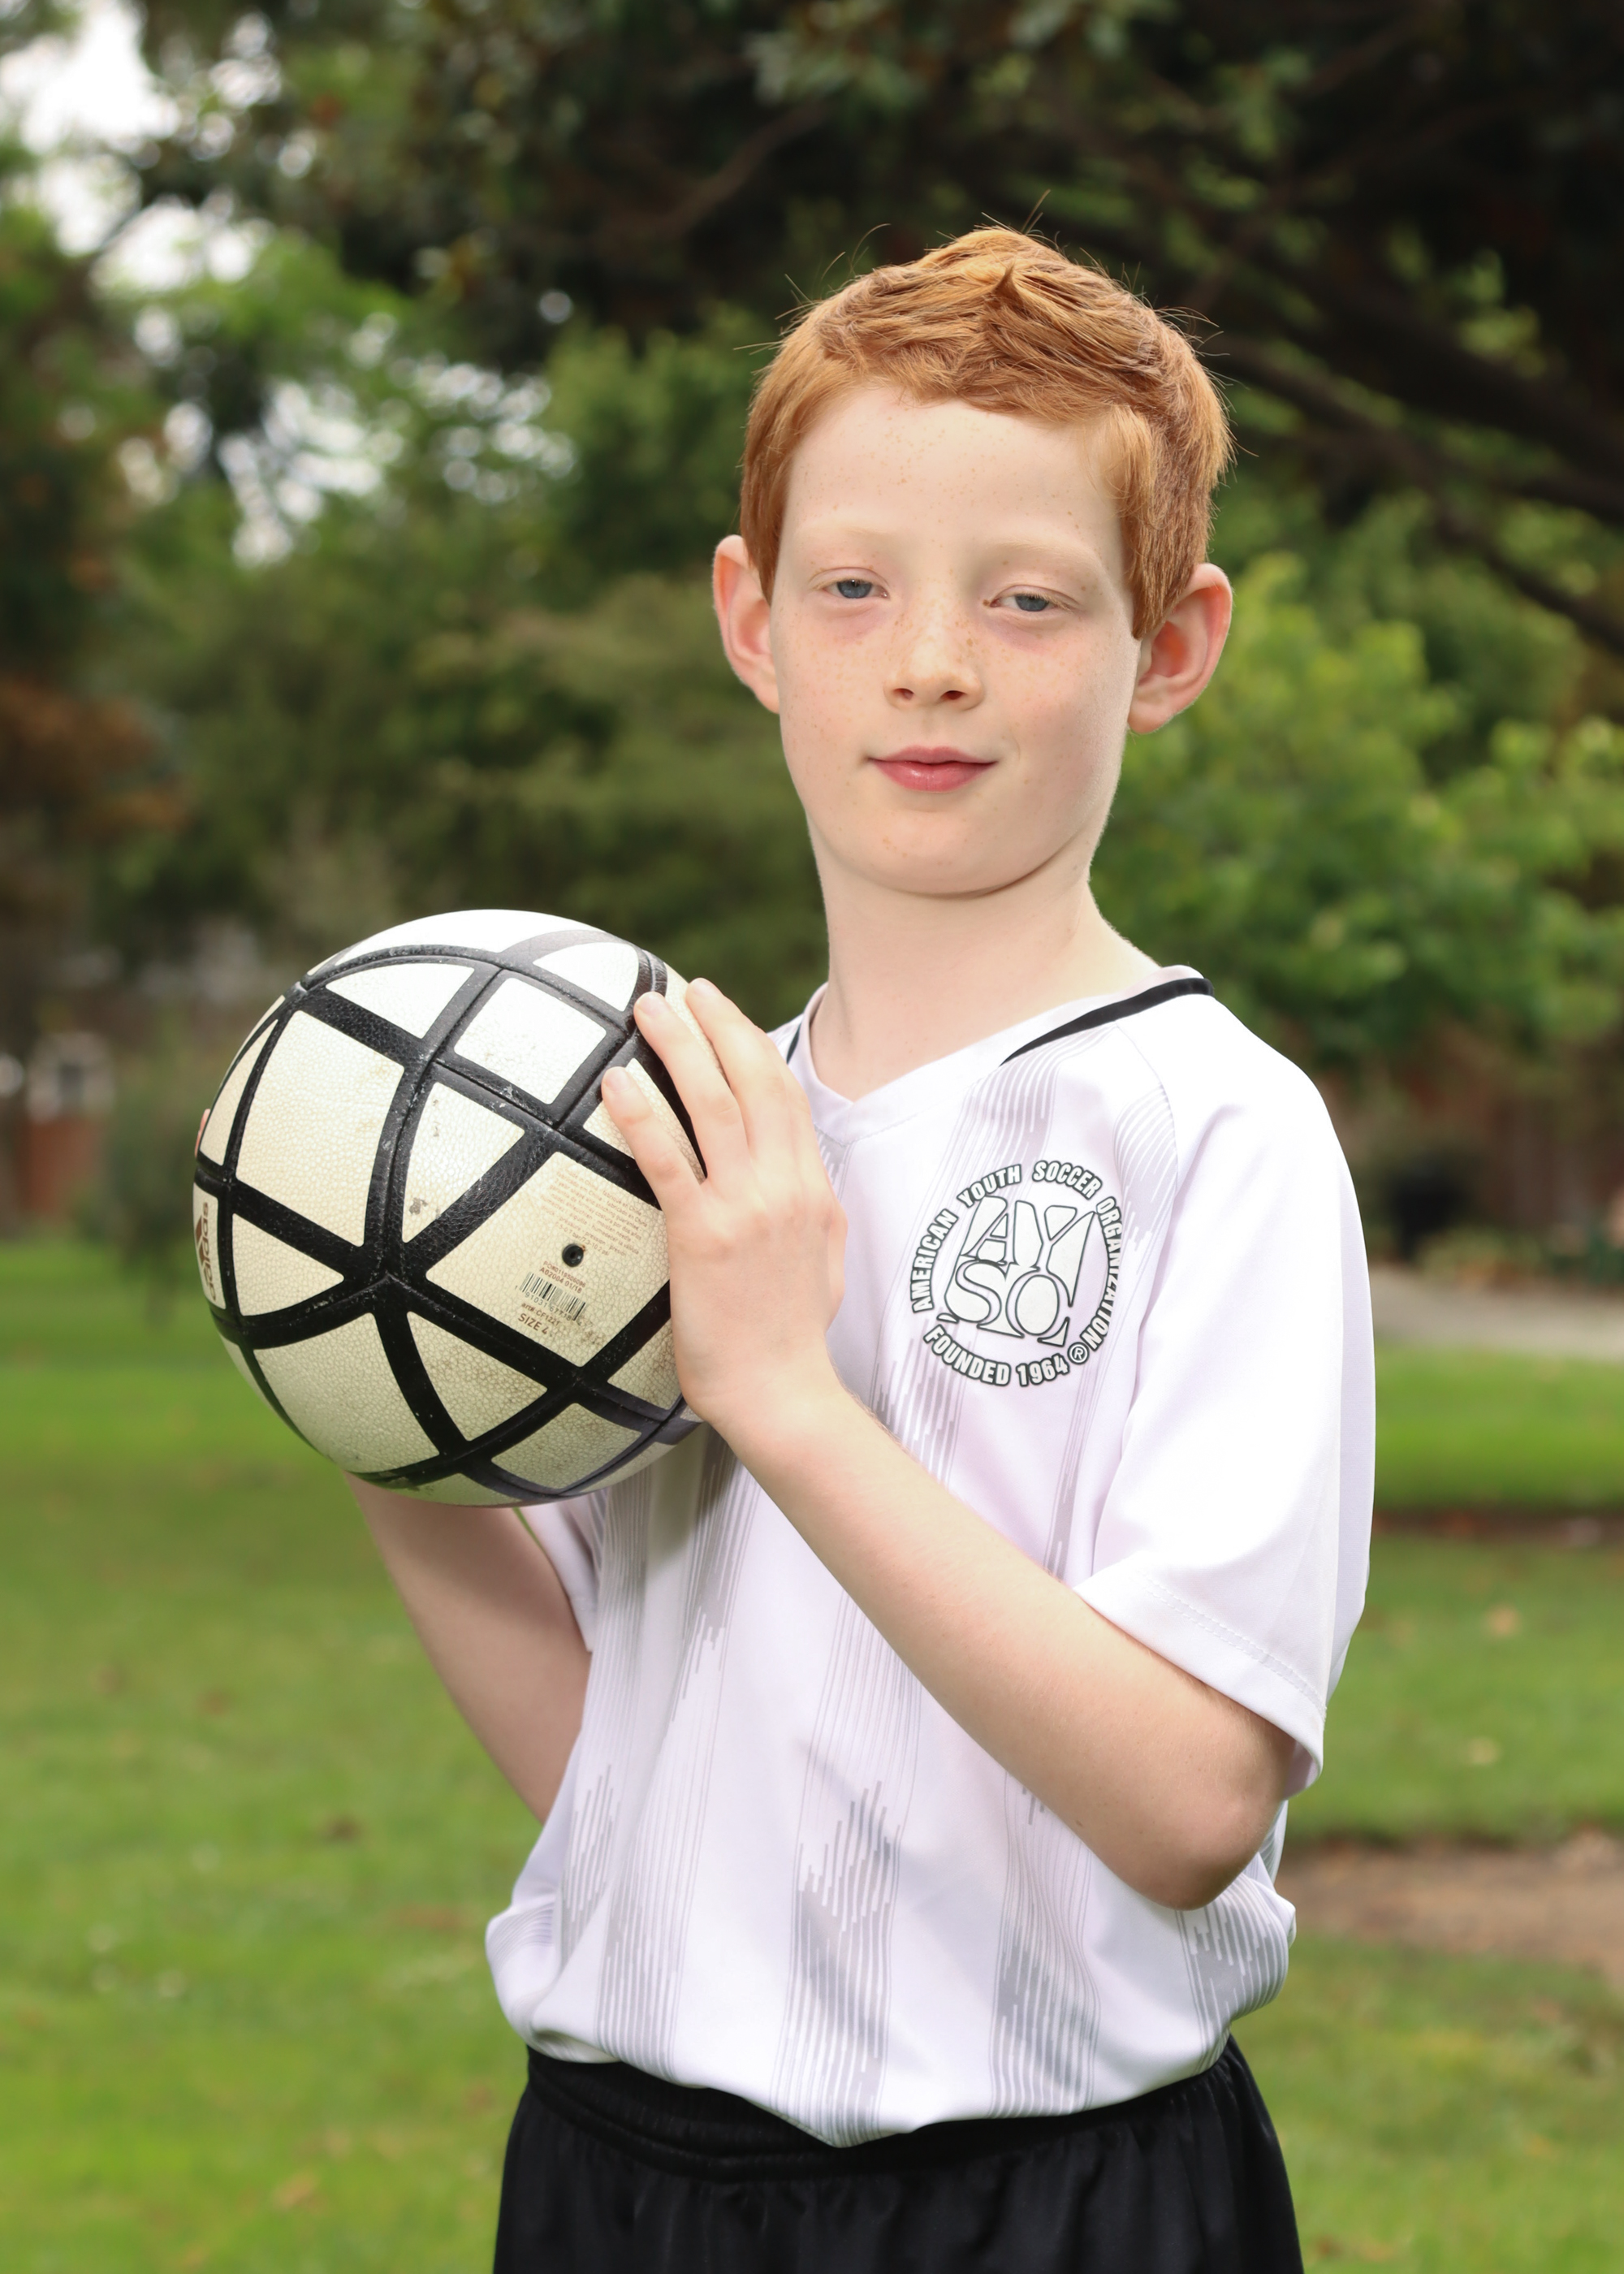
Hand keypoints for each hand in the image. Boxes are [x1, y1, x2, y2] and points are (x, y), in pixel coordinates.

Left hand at [599, 981, 846, 1445]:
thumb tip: (785, 1185)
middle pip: (755, 1081)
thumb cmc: (790, 1341)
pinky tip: (615, 1081)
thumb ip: (805, 1215)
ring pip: (716, 1105)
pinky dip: (643, 1114)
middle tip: (683, 989)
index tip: (722, 1010)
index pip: (786, 1096)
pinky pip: (669, 1162)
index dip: (753, 1043)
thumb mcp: (820, 1265)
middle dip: (719, 1024)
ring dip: (681, 1046)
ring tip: (647, 1008)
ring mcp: (748, 1210)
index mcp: (813, 1191)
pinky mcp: (705, 1238)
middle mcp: (786, 1188)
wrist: (783, 1396)